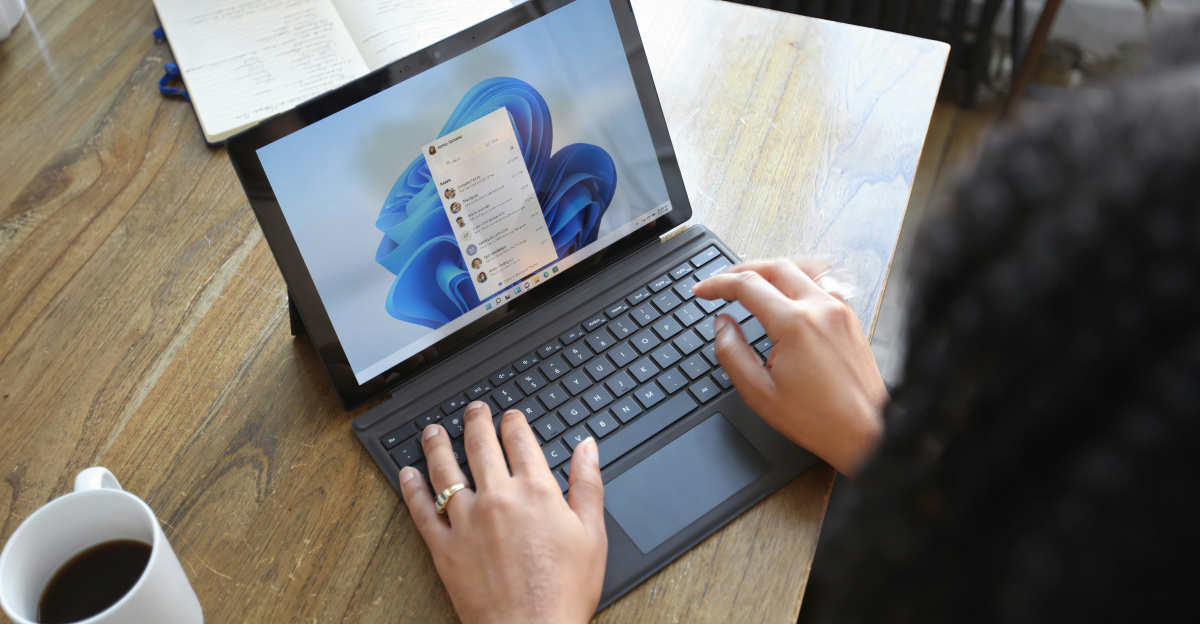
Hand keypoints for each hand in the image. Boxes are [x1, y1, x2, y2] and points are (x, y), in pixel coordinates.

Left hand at [399, 402, 606, 623]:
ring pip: (445, 470)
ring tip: (433, 431)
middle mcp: (497, 498)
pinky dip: (412, 488)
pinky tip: (408, 474)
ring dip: (437, 444)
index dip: (513, 422)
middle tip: (473, 410)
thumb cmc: (565, 591)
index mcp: (536, 491)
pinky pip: (421, 510)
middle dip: (476, 421)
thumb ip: (587, 484)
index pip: (520, 440)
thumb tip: (586, 447)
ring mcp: (466, 522)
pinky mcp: (444, 547)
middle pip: (480, 445)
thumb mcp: (592, 534)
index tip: (510, 417)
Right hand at [693, 259, 887, 476]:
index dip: (718, 284)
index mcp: (795, 324)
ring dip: (771, 271)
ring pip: (800, 270)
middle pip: (774, 267)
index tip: (703, 291)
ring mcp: (839, 310)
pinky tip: (788, 294)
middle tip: (721, 284)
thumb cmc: (818, 419)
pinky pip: (821, 284)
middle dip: (742, 270)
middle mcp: (820, 308)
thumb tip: (722, 325)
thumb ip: (732, 353)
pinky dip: (798, 281)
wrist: (866, 431)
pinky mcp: (850, 318)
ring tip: (752, 282)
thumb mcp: (759, 393)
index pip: (747, 285)